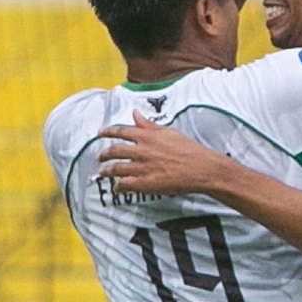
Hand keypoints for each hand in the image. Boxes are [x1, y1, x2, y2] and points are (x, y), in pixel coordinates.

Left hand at [98, 116, 244, 199]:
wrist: (202, 168)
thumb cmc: (189, 149)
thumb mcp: (169, 132)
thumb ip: (149, 124)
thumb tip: (135, 114)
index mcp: (146, 136)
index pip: (120, 131)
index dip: (108, 132)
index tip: (100, 132)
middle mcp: (141, 151)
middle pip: (115, 151)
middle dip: (104, 154)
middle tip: (100, 157)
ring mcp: (142, 168)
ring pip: (116, 168)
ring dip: (107, 171)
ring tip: (103, 172)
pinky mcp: (146, 183)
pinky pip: (125, 184)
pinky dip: (119, 185)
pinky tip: (117, 187)